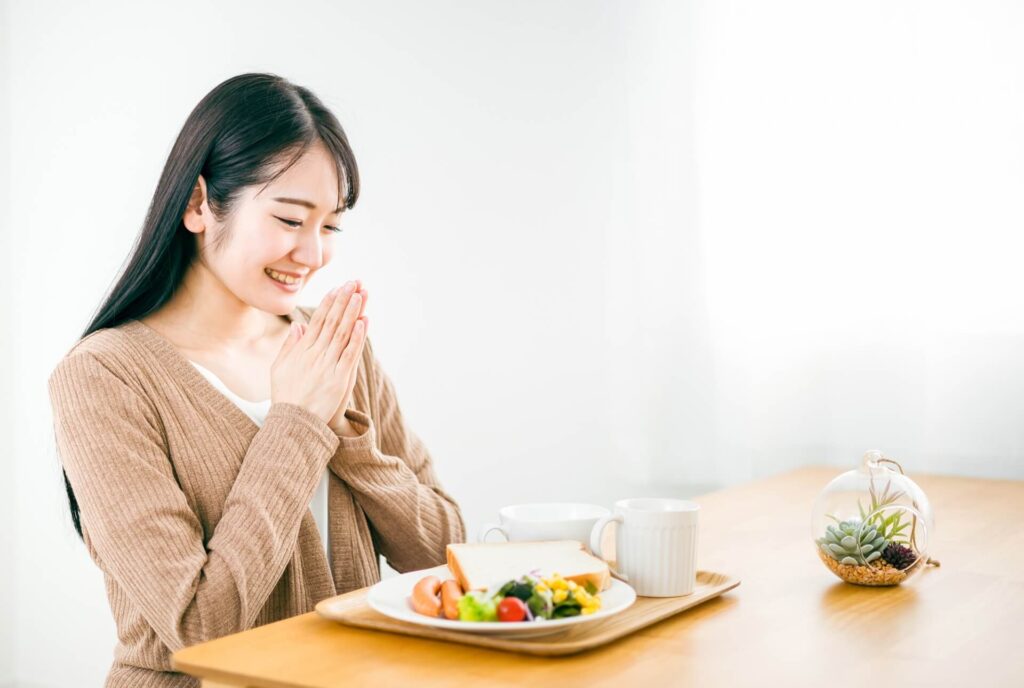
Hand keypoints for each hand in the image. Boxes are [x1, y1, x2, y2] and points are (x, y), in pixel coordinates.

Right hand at [270, 280, 367, 424]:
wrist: (294, 423)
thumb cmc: (286, 396)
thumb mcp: (280, 368)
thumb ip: (290, 345)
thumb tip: (298, 325)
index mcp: (302, 350)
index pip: (317, 321)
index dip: (328, 303)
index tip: (337, 288)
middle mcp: (315, 354)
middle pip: (332, 322)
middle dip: (343, 301)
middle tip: (353, 282)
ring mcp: (328, 366)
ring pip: (342, 334)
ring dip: (352, 312)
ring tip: (360, 294)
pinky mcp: (340, 378)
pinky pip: (350, 354)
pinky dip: (357, 338)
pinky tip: (363, 322)